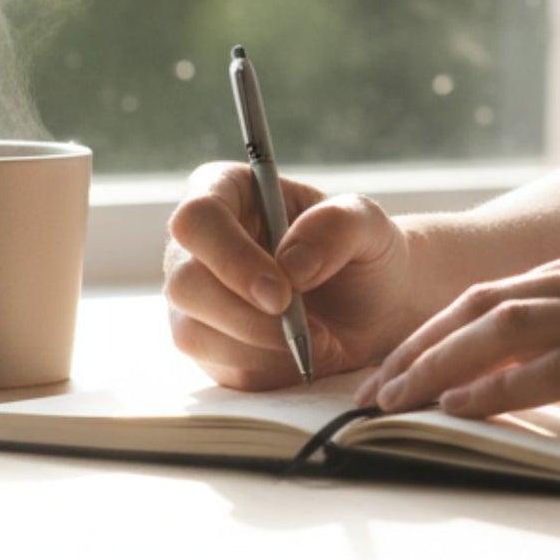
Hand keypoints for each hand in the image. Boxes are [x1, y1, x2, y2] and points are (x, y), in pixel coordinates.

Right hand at [163, 162, 417, 389]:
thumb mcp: (368, 224)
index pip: (198, 218)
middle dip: (244, 313)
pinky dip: (261, 367)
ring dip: (257, 345)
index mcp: (228, 191)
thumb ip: (336, 226)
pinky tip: (301, 355)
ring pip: (191, 330)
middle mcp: (198, 244)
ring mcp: (196, 297)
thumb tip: (291, 264)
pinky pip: (214, 364)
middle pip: (185, 282)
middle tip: (303, 328)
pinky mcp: (207, 343)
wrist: (374, 309)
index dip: (231, 257)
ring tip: (319, 340)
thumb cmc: (364, 251)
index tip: (280, 292)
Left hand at [352, 234, 559, 442]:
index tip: (399, 368)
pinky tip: (460, 412)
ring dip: (439, 367)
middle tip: (372, 391)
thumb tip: (558, 378)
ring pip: (508, 328)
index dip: (443, 328)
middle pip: (490, 301)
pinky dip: (498, 390)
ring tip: (393, 405)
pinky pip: (557, 370)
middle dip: (421, 346)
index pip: (506, 290)